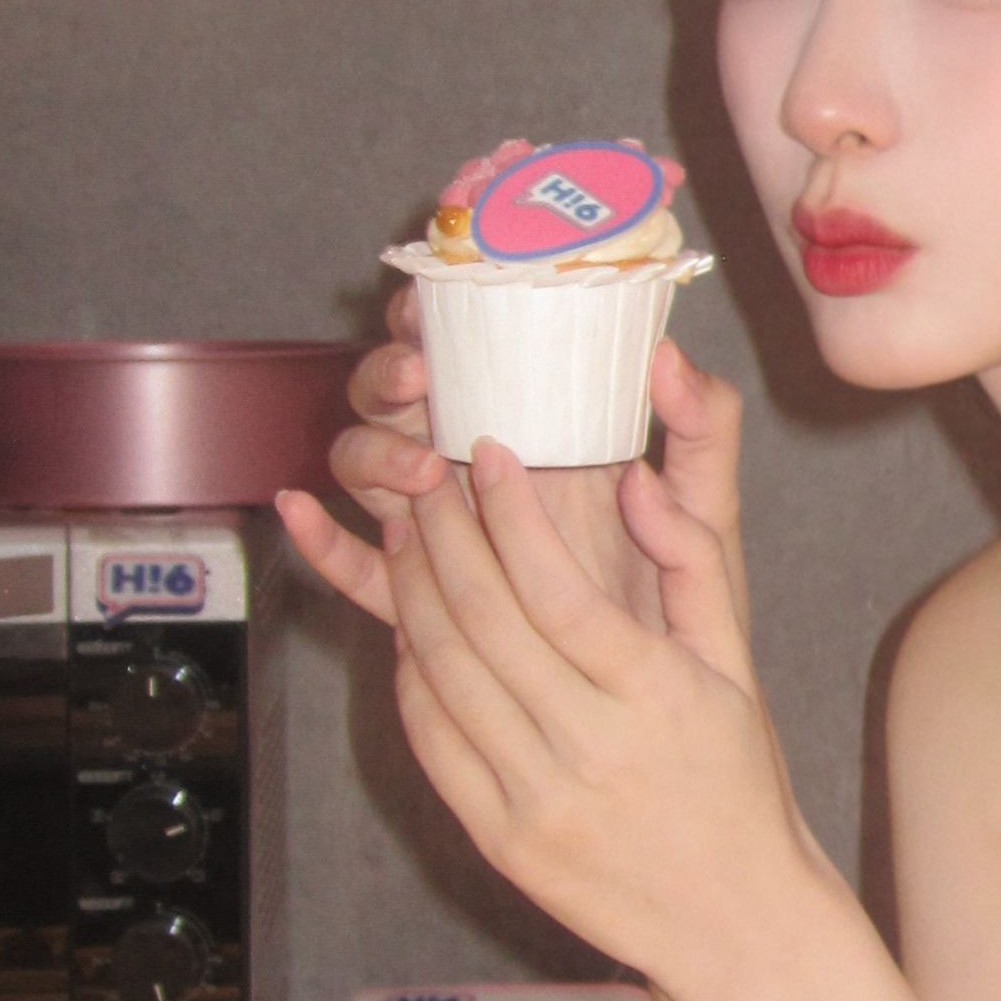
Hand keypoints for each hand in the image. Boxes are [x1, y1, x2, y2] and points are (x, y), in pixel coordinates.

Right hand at [279, 292, 748, 642]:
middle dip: (391, 374)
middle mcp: (469, 458)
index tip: (440, 311)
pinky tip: (295, 514)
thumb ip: (705, 423)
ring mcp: (437, 523)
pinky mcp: (419, 591)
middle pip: (391, 391)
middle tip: (422, 381)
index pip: (458, 338)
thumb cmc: (682, 584)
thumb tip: (667, 355)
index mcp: (530, 417)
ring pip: (364, 464)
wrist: (664, 689)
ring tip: (418, 470)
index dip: (431, 311)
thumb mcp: (705, 499)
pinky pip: (356, 564)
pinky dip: (318, 540)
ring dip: (371, 451)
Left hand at [366, 423, 805, 992]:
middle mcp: (591, 749)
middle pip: (484, 621)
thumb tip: (634, 478)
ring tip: (407, 535)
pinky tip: (410, 624)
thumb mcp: (735, 666)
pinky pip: (432, 741)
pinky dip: (410, 674)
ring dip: (413, 593)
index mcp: (655, 697)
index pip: (555, 588)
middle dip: (443, 535)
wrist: (735, 920)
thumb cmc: (738, 782)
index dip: (509, 513)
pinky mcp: (500, 840)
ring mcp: (537, 800)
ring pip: (445, 674)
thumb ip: (691, 562)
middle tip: (427, 480)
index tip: (488, 454)